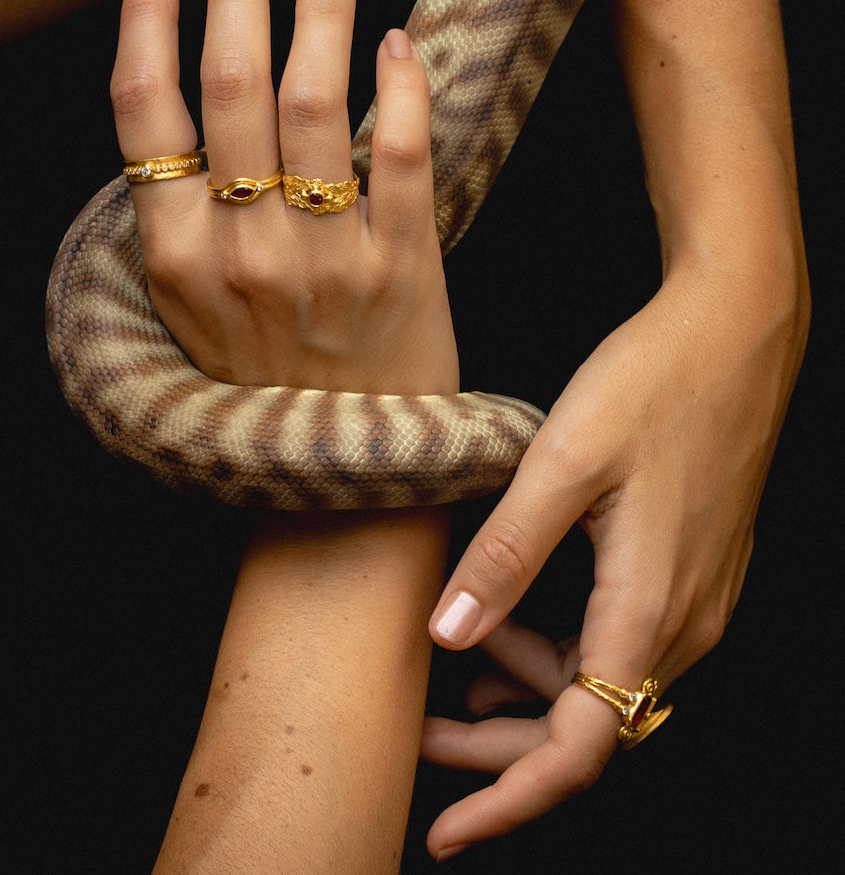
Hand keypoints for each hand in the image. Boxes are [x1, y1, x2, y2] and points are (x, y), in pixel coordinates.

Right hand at [109, 0, 458, 396]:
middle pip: (229, 84)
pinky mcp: (403, 268)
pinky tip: (392, 41)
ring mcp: (326, 259)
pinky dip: (398, 88)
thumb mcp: (192, 312)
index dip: (147, 20)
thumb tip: (185, 106)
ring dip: (317, 14)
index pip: (144, 112)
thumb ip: (182, 222)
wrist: (345, 480)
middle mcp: (243, 250)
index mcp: (178, 258)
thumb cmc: (266, 385)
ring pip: (314, 104)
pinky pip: (400, 155)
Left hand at [421, 262, 805, 858]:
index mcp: (647, 609)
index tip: (446, 831)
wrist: (736, 332)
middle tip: (422, 739)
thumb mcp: (562, 464)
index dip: (508, 799)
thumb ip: (505, 555)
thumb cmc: (653, 386)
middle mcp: (682, 622)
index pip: (578, 750)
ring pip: (603, 688)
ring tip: (455, 676)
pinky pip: (622, 646)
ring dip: (529, 695)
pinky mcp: (692, 570)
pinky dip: (560, 655)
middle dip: (501, 750)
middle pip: (588, 730)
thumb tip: (450, 638)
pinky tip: (514, 628)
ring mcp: (696, 598)